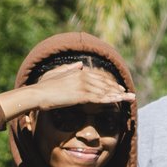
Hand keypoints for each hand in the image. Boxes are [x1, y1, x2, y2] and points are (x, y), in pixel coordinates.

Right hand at [1, 61, 134, 118]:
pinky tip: (119, 101)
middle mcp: (82, 77)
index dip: (110, 83)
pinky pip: (100, 98)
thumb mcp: (56, 73)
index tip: (119, 88)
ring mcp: (82, 86)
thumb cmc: (44, 86)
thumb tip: (79, 64)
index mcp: (78, 72)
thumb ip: (69, 68)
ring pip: (105, 91)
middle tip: (129, 94)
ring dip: (119, 95)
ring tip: (130, 98)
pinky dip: (111, 99)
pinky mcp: (81, 95)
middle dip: (118, 89)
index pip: (98, 77)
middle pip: (105, 83)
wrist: (37, 94)